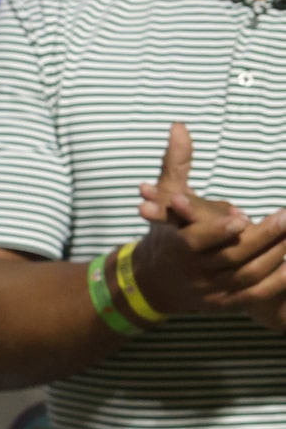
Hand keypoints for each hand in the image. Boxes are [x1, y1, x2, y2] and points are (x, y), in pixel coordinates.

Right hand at [129, 123, 285, 321]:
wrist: (155, 283)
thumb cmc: (167, 232)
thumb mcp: (167, 197)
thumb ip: (176, 163)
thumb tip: (179, 125)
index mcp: (174, 247)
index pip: (194, 241)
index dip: (217, 231)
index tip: (241, 216)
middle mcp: (191, 273)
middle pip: (231, 257)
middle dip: (262, 237)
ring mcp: (209, 291)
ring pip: (248, 275)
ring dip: (276, 255)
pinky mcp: (225, 303)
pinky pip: (256, 294)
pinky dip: (278, 280)